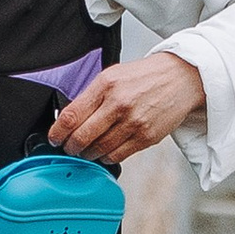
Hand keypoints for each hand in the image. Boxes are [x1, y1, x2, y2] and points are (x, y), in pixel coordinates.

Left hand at [47, 49, 206, 164]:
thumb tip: (68, 119)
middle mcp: (119, 104)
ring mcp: (133, 122)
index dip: (57, 132)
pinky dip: (106, 157)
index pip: (71, 115)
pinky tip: (104, 152)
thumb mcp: (112, 75)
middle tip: (68, 147)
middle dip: (70, 147)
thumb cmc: (145, 77)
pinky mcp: (146, 137)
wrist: (180, 78)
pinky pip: (118, 156)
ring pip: (99, 149)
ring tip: (86, 150)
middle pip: (82, 136)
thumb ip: (91, 96)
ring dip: (88, 154)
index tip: (54, 138)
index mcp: (106, 85)